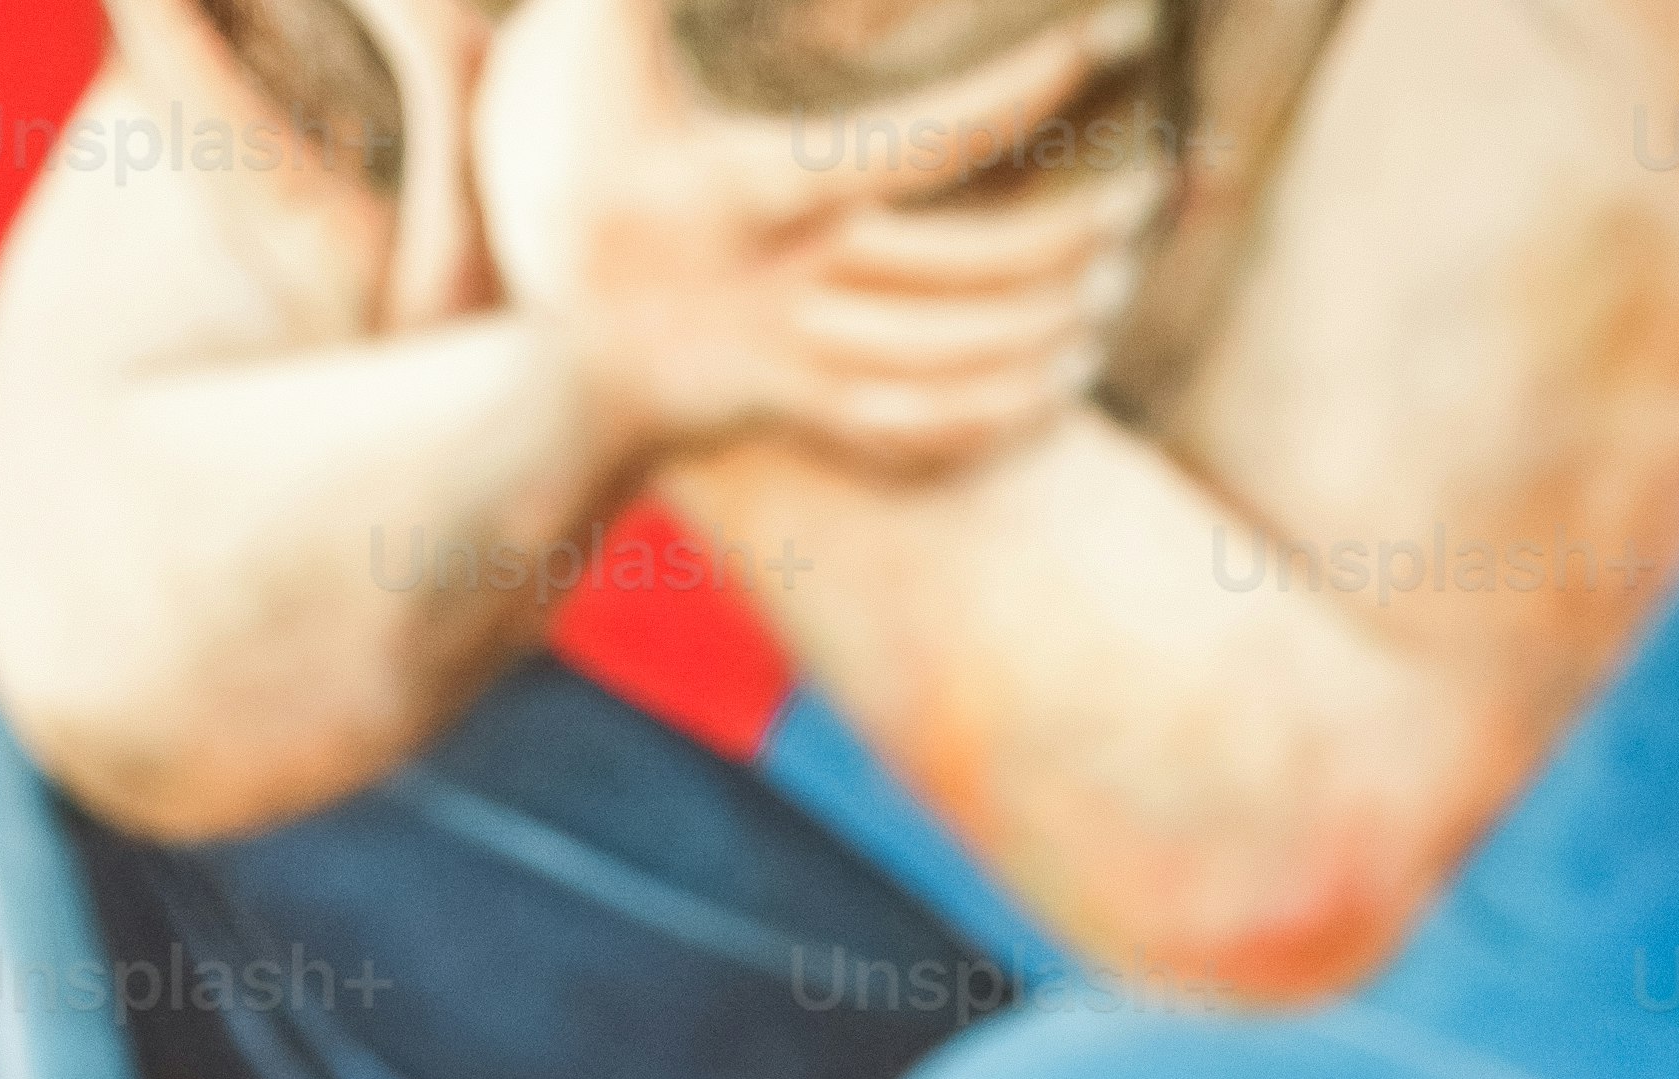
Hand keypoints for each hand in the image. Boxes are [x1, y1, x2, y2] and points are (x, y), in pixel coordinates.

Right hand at [476, 0, 1175, 478]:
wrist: (531, 346)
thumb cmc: (563, 166)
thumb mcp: (586, 34)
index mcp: (750, 192)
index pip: (921, 142)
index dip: (1021, 92)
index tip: (1103, 38)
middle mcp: (788, 292)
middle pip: (975, 269)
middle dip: (1075, 226)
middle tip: (1147, 185)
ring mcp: (802, 369)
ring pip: (970, 362)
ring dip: (1062, 314)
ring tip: (1125, 262)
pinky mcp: (812, 422)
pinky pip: (936, 438)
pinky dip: (1015, 408)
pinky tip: (1074, 368)